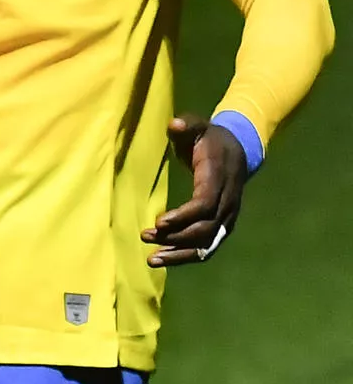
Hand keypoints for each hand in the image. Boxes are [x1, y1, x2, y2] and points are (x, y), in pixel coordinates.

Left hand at [143, 114, 246, 266]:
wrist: (239, 150)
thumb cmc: (210, 138)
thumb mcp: (199, 125)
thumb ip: (187, 124)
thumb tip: (174, 124)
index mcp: (218, 178)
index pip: (205, 203)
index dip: (184, 215)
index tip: (159, 222)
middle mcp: (228, 201)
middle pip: (204, 228)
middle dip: (175, 236)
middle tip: (145, 235)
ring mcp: (228, 215)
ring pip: (208, 243)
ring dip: (180, 252)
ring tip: (151, 258)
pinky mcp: (224, 224)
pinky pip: (208, 246)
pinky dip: (188, 255)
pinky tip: (166, 259)